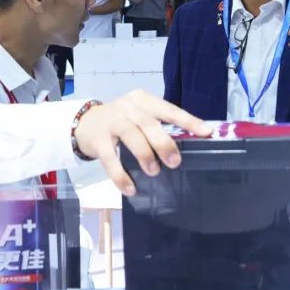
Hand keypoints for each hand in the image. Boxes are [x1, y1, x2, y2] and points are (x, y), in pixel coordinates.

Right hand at [73, 90, 211, 195]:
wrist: (83, 122)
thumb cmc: (121, 121)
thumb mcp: (140, 116)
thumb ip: (159, 126)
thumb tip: (189, 145)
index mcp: (144, 100)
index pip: (169, 109)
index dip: (188, 121)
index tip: (206, 132)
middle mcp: (128, 108)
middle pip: (148, 123)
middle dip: (163, 143)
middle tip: (175, 162)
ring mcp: (111, 122)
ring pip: (130, 135)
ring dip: (144, 154)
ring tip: (154, 172)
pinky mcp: (97, 140)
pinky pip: (110, 158)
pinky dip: (120, 175)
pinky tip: (130, 188)